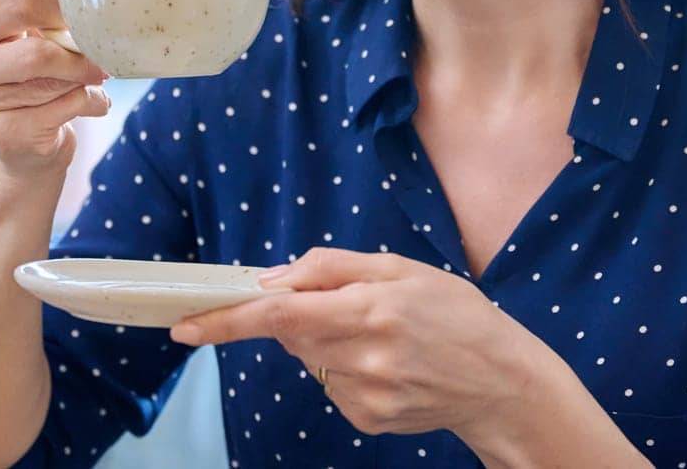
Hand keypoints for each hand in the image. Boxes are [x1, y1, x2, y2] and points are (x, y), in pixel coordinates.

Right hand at [0, 0, 111, 179]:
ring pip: (54, 83)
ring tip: (96, 78)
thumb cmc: (32, 80)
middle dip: (77, 52)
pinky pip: (65, 108)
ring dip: (87, 79)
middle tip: (101, 54)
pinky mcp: (5, 137)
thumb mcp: (31, 33)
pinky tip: (93, 104)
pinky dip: (91, 103)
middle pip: (34, 52)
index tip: (89, 12)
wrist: (26, 146)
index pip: (17, 3)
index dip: (61, 6)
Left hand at [169, 248, 548, 442]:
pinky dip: (345, 369)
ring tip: (381, 335)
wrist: (502, 381)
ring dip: (325, 342)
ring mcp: (365, 395)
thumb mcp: (400, 267)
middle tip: (343, 306)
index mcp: (371, 309)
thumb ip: (333, 268)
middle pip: (291, 336)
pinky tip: (388, 364)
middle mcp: (364, 356)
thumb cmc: (453, 313)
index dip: (227, 320)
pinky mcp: (368, 420)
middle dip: (296, 317)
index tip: (185, 324)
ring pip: (310, 360)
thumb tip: (273, 280)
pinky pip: (332, 386)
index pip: (279, 315)